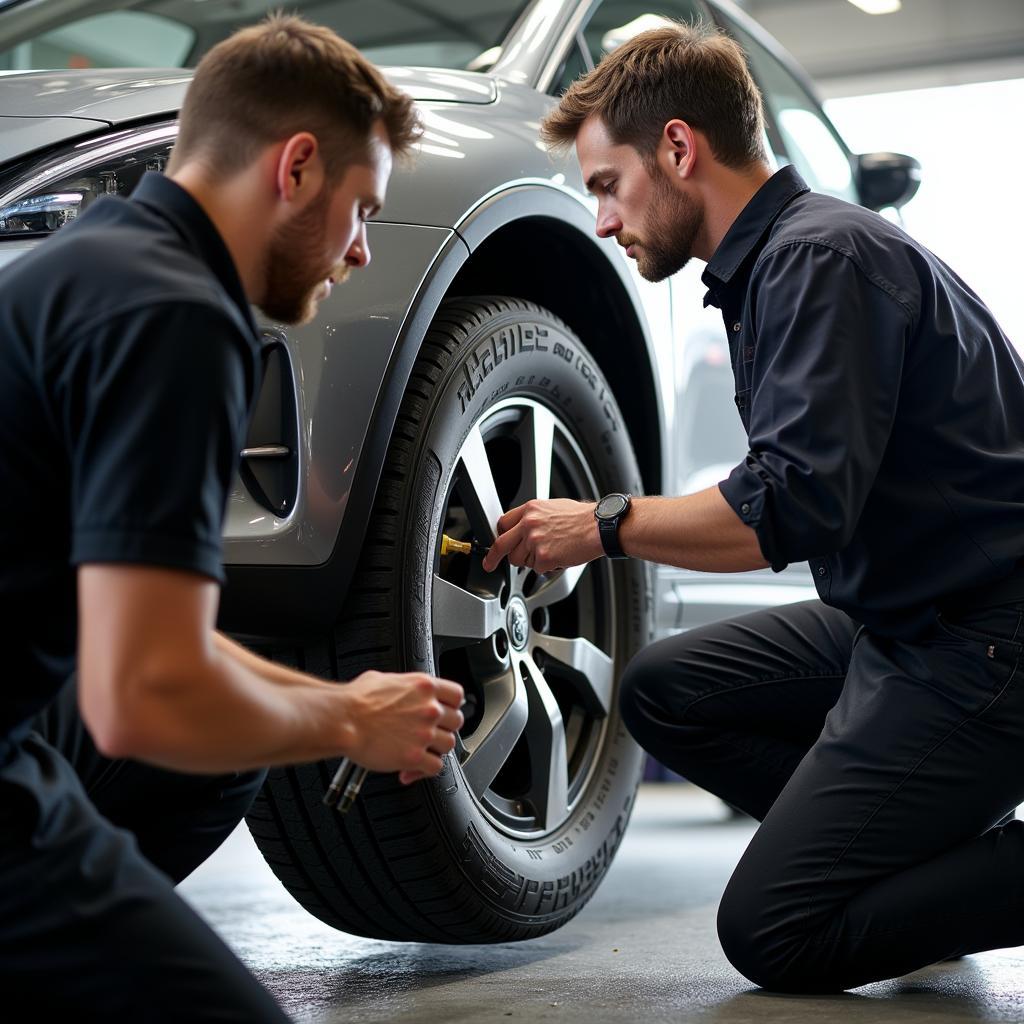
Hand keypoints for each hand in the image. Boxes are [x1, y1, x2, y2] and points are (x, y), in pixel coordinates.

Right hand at [342, 671, 463, 784]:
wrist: (342, 719)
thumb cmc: (355, 700)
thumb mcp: (384, 679)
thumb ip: (404, 687)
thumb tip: (403, 691)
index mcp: (424, 686)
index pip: (457, 695)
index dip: (452, 705)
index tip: (447, 711)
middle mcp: (429, 709)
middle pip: (456, 722)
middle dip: (444, 729)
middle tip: (431, 734)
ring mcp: (424, 733)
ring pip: (448, 745)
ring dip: (436, 750)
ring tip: (420, 751)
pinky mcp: (415, 756)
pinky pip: (435, 767)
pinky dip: (424, 771)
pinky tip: (410, 770)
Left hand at [481, 498, 603, 573]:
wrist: (598, 527)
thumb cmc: (581, 518)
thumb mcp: (552, 507)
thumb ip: (533, 518)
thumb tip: (522, 529)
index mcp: (530, 510)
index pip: (503, 524)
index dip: (499, 536)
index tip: (495, 544)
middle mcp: (529, 524)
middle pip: (501, 545)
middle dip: (493, 557)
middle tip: (490, 564)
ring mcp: (535, 541)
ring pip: (520, 561)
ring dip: (531, 561)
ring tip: (550, 551)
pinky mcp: (543, 557)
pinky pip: (537, 569)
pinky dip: (547, 567)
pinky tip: (559, 556)